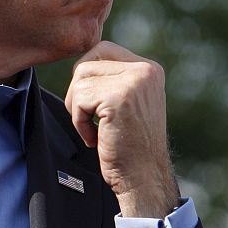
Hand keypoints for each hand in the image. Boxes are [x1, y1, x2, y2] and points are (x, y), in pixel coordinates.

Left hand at [64, 41, 178, 217]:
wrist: (144, 178)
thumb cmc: (130, 146)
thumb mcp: (128, 103)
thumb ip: (113, 79)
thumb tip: (80, 63)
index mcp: (150, 69)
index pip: (103, 50)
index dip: (88, 77)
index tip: (96, 108)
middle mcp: (146, 70)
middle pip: (87, 61)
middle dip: (79, 90)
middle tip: (90, 118)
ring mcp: (134, 82)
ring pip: (80, 78)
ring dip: (78, 108)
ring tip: (95, 129)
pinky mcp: (118, 98)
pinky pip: (78, 98)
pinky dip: (79, 121)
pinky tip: (96, 138)